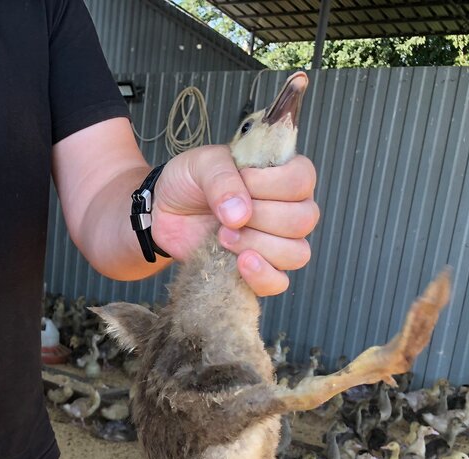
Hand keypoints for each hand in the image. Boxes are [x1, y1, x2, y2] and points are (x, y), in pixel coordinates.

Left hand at [151, 145, 318, 295]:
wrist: (165, 211)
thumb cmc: (191, 181)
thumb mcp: (203, 164)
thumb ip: (223, 180)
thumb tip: (240, 215)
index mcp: (284, 175)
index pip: (302, 181)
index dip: (271, 184)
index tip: (242, 179)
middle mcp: (290, 209)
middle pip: (303, 220)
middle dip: (261, 218)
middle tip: (226, 217)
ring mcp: (278, 242)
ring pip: (297, 253)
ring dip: (259, 245)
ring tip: (223, 237)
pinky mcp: (260, 269)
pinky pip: (278, 283)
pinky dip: (262, 277)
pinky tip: (240, 264)